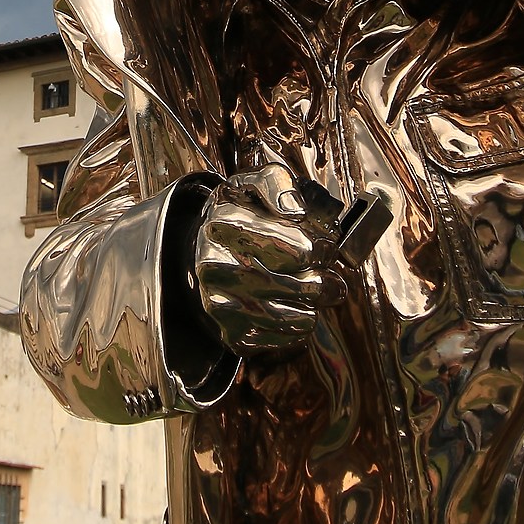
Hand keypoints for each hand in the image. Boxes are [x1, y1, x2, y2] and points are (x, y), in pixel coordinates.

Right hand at [192, 164, 327, 356]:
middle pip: (308, 287)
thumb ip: (277, 184)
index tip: (321, 246)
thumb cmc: (235, 218)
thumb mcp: (250, 185)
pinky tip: (286, 305)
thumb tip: (296, 212)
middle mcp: (219, 268)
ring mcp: (223, 306)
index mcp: (225, 225)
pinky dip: (298, 323)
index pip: (303, 250)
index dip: (323, 248)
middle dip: (327, 279)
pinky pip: (290, 339)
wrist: (196, 257)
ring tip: (304, 288)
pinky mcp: (233, 337)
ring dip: (313, 303)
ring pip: (304, 317)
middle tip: (324, 271)